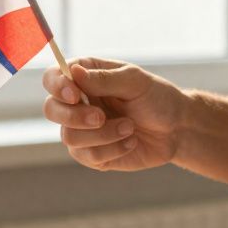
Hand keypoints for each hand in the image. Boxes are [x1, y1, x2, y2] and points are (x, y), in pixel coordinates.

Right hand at [42, 57, 187, 170]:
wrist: (176, 129)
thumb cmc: (156, 98)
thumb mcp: (135, 82)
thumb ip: (104, 79)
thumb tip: (73, 72)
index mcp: (85, 77)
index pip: (52, 78)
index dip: (57, 86)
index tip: (75, 94)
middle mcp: (78, 103)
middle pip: (51, 109)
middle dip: (74, 116)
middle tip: (101, 117)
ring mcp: (83, 130)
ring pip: (69, 137)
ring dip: (103, 135)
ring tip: (130, 128)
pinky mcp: (92, 154)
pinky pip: (88, 156)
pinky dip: (112, 149)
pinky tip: (131, 141)